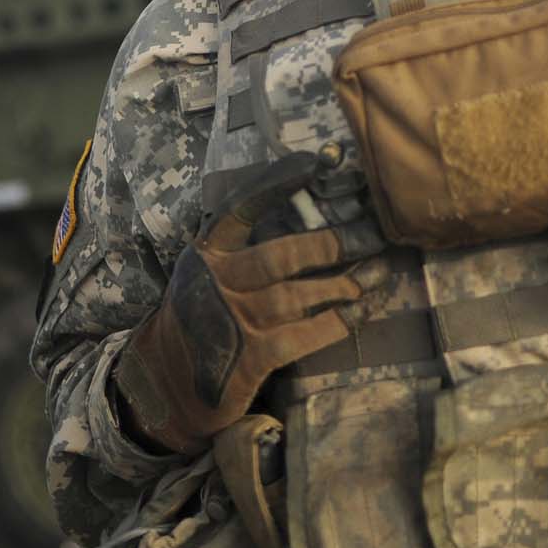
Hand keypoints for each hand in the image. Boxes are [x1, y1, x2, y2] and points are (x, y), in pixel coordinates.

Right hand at [114, 155, 360, 453]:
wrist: (168, 382)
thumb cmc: (204, 318)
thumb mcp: (209, 275)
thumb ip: (243, 250)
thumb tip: (308, 213)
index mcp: (205, 254)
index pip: (239, 209)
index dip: (275, 185)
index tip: (314, 165)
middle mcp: (215, 283)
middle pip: (278, 256)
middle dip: (331, 244)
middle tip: (372, 235)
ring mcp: (231, 322)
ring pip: (296, 296)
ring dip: (345, 284)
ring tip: (379, 273)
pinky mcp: (248, 359)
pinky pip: (303, 336)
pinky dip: (339, 322)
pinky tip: (364, 311)